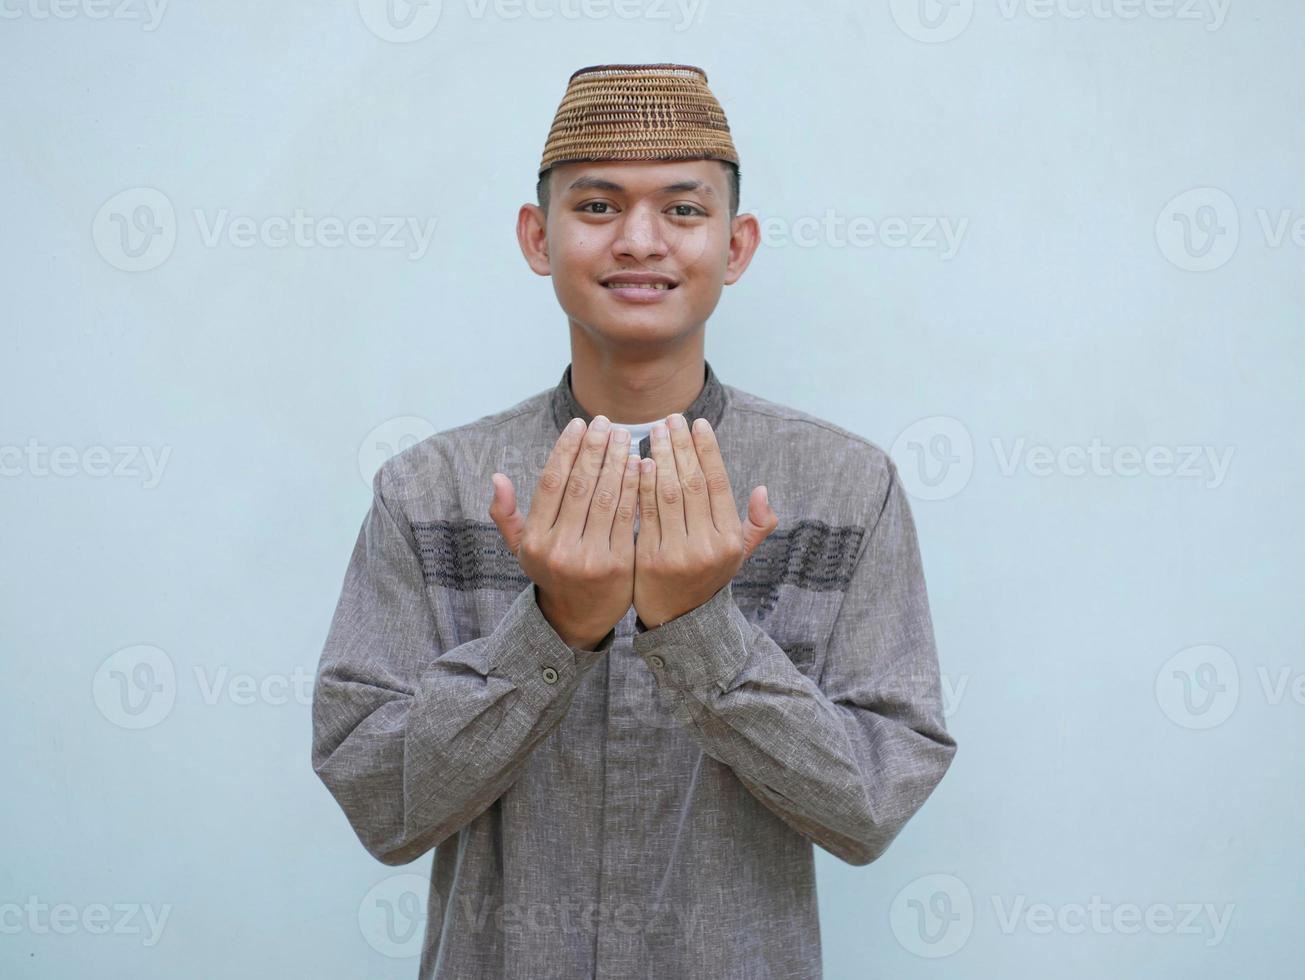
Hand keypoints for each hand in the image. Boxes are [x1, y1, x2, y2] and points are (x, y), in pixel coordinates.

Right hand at [489, 415, 637, 649]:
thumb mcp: (522, 547)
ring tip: (624, 436)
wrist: (579, 617)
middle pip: (579, 485)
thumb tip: (497, 478)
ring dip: (615, 461)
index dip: (565, 450)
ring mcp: (589, 557)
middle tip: (605, 422)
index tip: (578, 424)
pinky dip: (633, 487)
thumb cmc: (552, 571)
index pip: (551, 483)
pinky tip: (638, 464)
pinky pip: (625, 516)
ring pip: (604, 497)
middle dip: (593, 448)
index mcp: (535, 539)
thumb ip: (507, 514)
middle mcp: (559, 548)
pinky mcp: (618, 564)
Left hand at [634, 413, 777, 627]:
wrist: (680, 621)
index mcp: (730, 539)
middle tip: (670, 418)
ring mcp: (677, 553)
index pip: (719, 483)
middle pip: (691, 483)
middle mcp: (707, 545)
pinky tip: (638, 461)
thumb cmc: (708, 576)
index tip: (698, 423)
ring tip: (653, 431)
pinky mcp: (649, 559)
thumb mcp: (739, 555)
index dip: (708, 450)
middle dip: (680, 446)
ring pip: (667, 493)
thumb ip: (757, 525)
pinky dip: (641, 484)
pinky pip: (644, 512)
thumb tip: (763, 491)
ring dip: (660, 457)